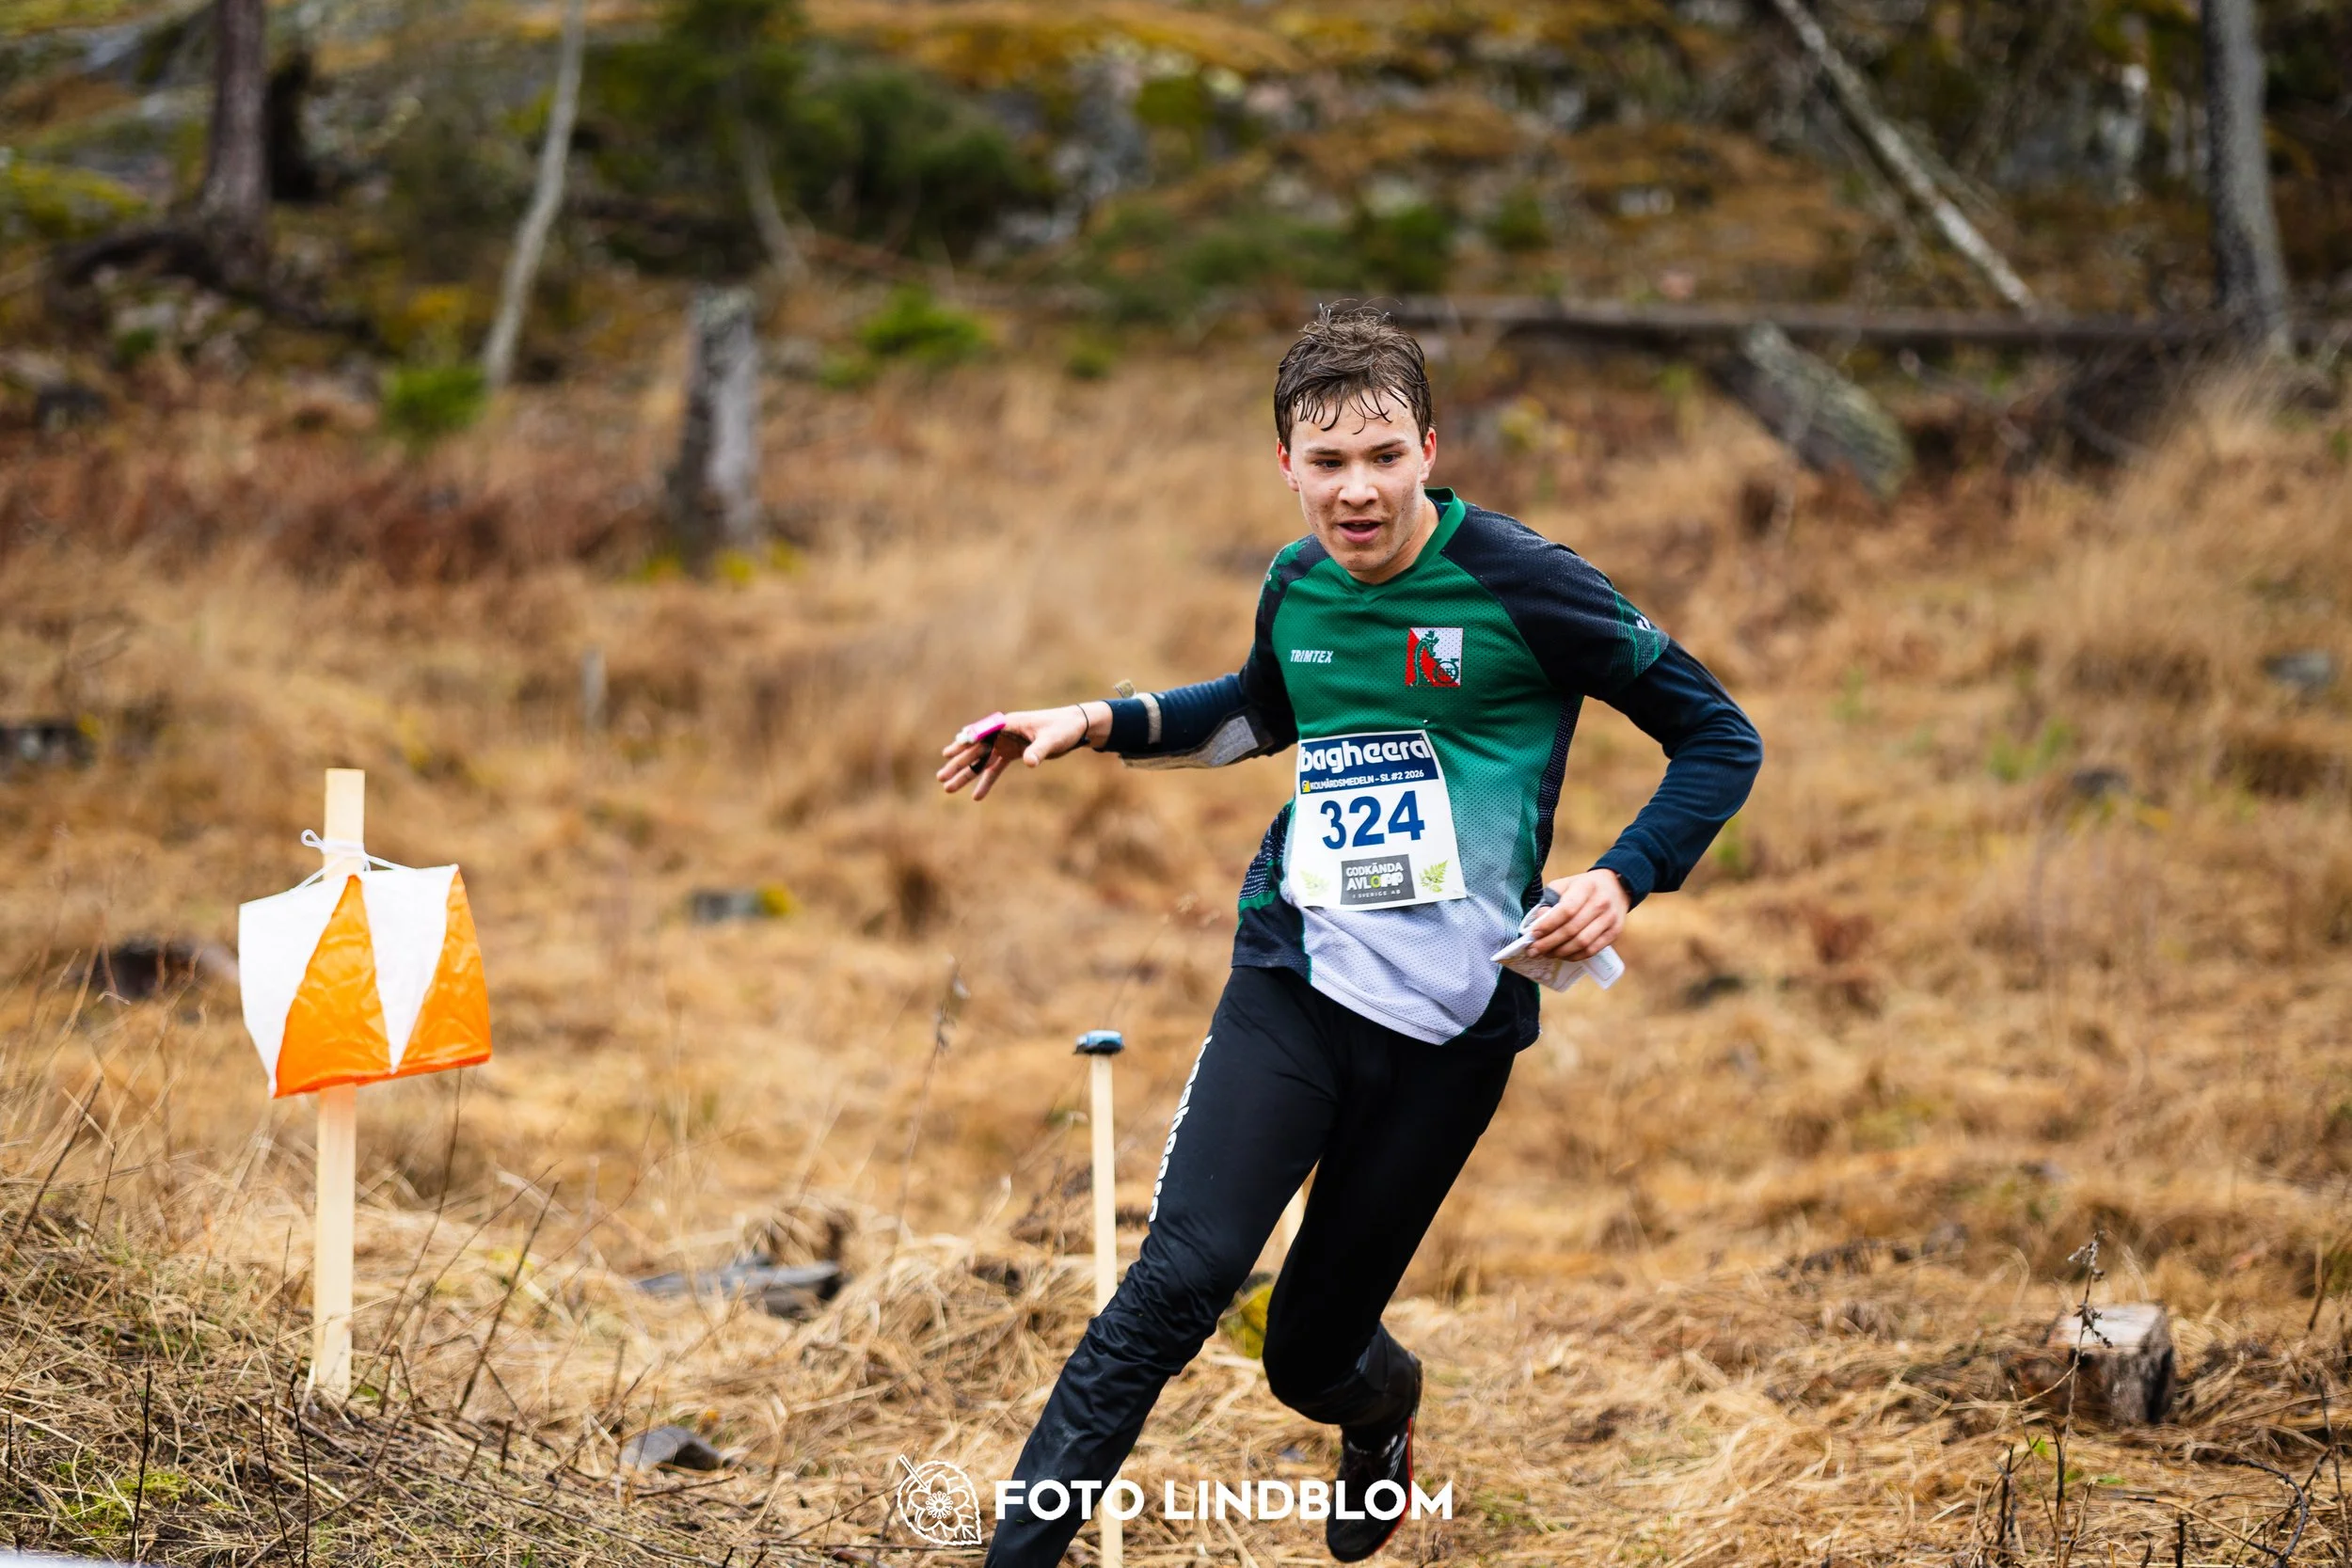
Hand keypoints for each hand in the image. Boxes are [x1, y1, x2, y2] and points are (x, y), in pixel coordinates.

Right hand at [936, 704, 1100, 801]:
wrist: (1075, 728)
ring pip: (981, 762)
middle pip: (975, 750)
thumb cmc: (1063, 728)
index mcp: (1008, 725)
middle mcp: (1003, 733)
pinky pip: (995, 769)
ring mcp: (1007, 743)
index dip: (964, 744)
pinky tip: (976, 796)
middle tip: (940, 778)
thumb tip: (1029, 762)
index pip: (981, 734)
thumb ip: (1038, 751)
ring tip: (948, 788)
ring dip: (967, 775)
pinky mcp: (1014, 753)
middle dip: (958, 764)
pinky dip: (986, 782)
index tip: (947, 753)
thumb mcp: (1052, 739)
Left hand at [1523, 869, 1629, 961]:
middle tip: (1534, 950)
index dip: (1548, 925)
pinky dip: (1575, 956)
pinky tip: (1563, 955)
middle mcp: (1600, 903)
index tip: (1533, 934)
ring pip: (1582, 943)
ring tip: (1546, 954)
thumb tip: (1539, 920)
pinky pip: (1592, 950)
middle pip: (1572, 929)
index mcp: (1586, 887)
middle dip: (1549, 943)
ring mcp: (1610, 919)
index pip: (1566, 910)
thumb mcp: (1565, 884)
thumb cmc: (1584, 887)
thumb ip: (1550, 899)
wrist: (1616, 887)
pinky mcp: (1614, 933)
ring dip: (1561, 952)